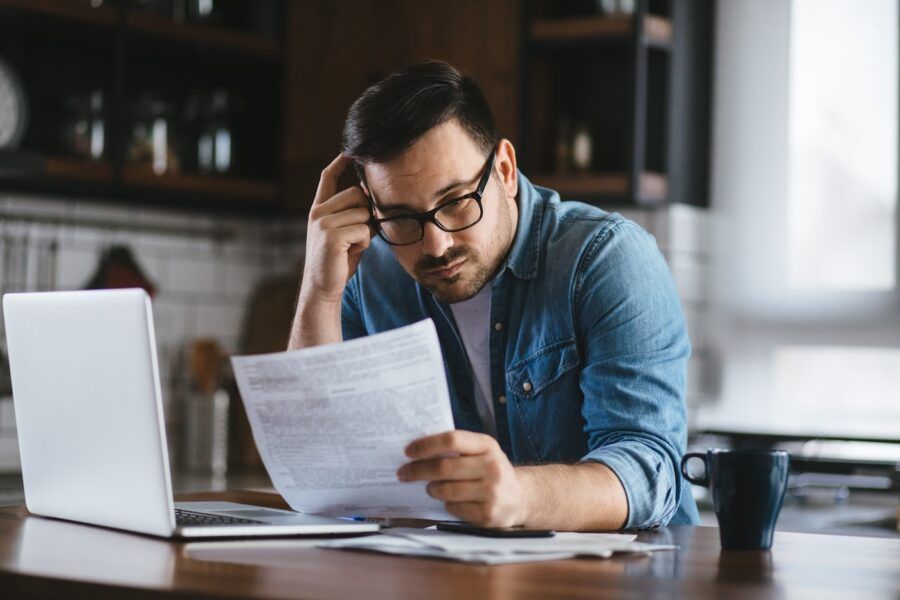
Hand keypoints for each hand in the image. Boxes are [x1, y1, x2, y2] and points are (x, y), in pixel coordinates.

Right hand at [300, 153, 373, 305]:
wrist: (323, 286)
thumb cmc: (339, 261)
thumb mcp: (347, 233)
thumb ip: (355, 214)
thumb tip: (370, 196)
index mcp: (319, 209)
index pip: (328, 178)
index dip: (339, 163)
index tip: (349, 151)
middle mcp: (318, 212)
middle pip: (356, 194)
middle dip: (366, 212)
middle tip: (359, 233)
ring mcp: (322, 223)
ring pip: (363, 213)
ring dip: (366, 231)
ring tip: (353, 245)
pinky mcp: (331, 235)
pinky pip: (363, 229)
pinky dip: (364, 242)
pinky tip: (351, 252)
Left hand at [397, 430, 530, 526]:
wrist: (520, 497)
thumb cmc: (490, 471)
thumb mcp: (481, 452)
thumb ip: (457, 448)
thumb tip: (417, 450)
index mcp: (488, 445)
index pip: (452, 440)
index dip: (426, 445)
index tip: (408, 451)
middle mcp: (492, 466)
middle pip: (444, 467)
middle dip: (417, 470)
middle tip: (403, 473)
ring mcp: (492, 491)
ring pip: (446, 490)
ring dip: (431, 489)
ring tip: (431, 488)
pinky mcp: (488, 514)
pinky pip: (454, 508)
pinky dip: (447, 504)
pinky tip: (452, 500)